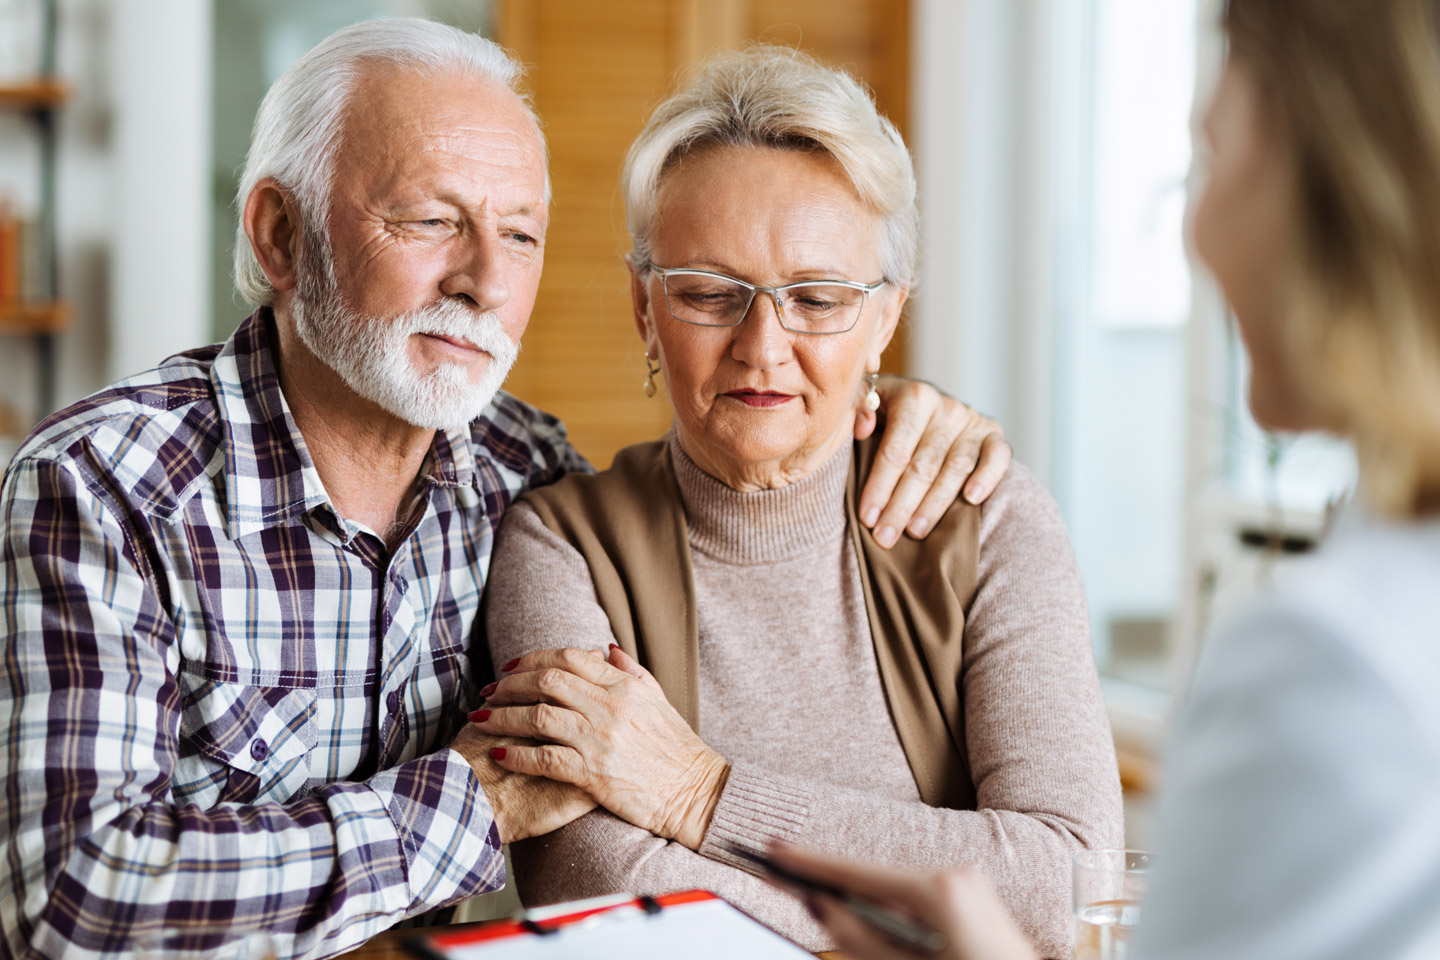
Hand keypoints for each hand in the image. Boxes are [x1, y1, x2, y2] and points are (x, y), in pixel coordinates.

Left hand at [474, 646, 729, 849]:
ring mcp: (601, 738)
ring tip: (480, 719)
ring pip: (538, 715)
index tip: (510, 668)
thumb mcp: (658, 700)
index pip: (569, 657)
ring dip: (503, 716)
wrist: (696, 792)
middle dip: (510, 684)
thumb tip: (605, 647)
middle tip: (488, 691)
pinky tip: (499, 753)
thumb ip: (630, 670)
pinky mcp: (594, 772)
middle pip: (547, 680)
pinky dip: (517, 753)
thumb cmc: (677, 748)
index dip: (533, 658)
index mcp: (624, 685)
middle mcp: (610, 705)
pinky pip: (544, 758)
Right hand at [766, 844, 1037, 959]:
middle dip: (833, 884)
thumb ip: (861, 939)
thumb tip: (821, 907)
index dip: (811, 863)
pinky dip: (890, 907)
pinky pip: (915, 894)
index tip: (774, 850)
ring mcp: (966, 880)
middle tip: (782, 872)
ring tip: (827, 898)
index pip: (859, 873)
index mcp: (939, 890)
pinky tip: (877, 921)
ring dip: (864, 901)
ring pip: (894, 887)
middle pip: (874, 876)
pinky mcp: (970, 893)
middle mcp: (954, 873)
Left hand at [855, 375, 1011, 546]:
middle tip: (885, 537)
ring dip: (935, 505)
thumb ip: (857, 408)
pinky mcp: (994, 433)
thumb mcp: (867, 404)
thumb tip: (862, 428)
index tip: (867, 518)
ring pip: (956, 468)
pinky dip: (987, 477)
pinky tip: (971, 499)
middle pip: (924, 465)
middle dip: (901, 506)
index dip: (880, 486)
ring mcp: (973, 420)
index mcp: (914, 397)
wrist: (926, 404)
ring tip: (915, 532)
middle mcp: (946, 407)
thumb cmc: (889, 412)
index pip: (896, 450)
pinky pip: (998, 456)